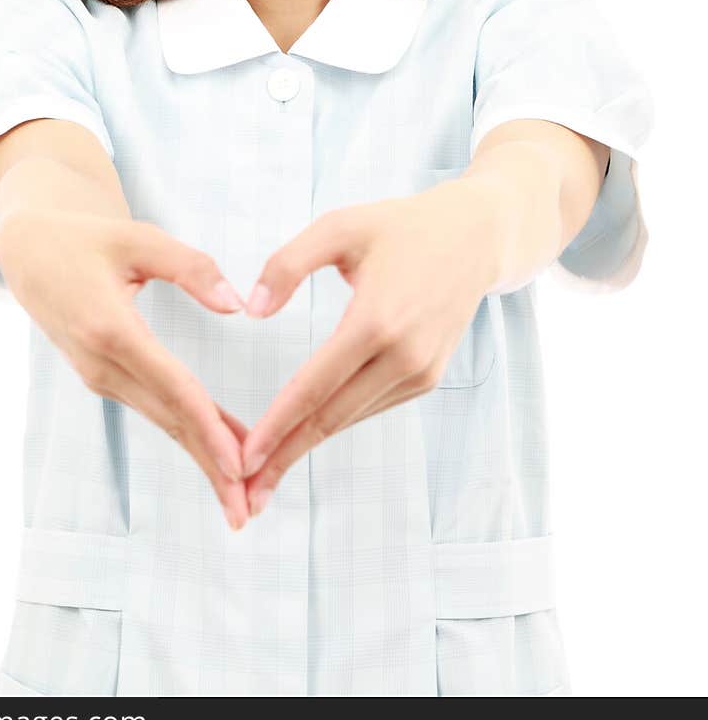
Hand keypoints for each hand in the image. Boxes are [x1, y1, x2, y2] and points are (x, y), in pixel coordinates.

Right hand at [0, 209, 252, 530]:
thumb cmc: (88, 238)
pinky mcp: (105, 378)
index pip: (170, 385)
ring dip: (202, 458)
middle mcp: (102, 363)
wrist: (30, 252)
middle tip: (247, 510)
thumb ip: (189, 266)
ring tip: (241, 498)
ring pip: (163, 421)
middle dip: (210, 465)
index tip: (238, 462)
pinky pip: (155, 409)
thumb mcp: (137, 237)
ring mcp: (100, 376)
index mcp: (109, 328)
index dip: (206, 425)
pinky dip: (188, 432)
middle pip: (168, 419)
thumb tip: (236, 304)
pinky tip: (220, 453)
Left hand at [237, 179, 497, 517]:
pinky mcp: (428, 377)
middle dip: (285, 455)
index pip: (314, 386)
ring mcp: (420, 371)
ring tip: (266, 472)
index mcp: (376, 319)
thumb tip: (252, 311)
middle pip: (331, 418)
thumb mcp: (339, 227)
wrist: (476, 238)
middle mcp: (403, 355)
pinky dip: (336, 423)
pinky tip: (304, 436)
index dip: (276, 426)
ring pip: (351, 417)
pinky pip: (371, 406)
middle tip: (245, 492)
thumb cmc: (400, 227)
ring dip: (307, 446)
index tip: (243, 459)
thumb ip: (288, 264)